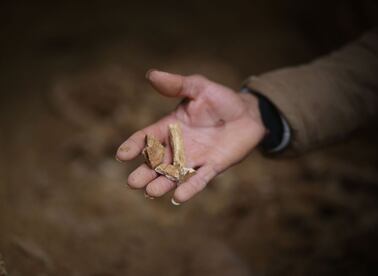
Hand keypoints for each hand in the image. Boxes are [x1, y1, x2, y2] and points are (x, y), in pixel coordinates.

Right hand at [116, 70, 265, 203]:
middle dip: (145, 172)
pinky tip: (178, 197)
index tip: (122, 155)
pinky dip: (190, 188)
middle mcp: (179, 146)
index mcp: (170, 127)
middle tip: (133, 183)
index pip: (147, 138)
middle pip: (157, 162)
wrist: (248, 113)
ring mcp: (195, 158)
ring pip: (174, 174)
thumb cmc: (220, 99)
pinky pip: (199, 179)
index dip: (134, 145)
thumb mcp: (198, 87)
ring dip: (163, 183)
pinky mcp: (213, 166)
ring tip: (150, 192)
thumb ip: (176, 84)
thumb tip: (150, 74)